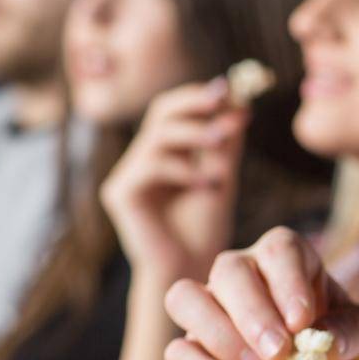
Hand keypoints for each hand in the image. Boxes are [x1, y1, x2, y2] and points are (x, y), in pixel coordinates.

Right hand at [100, 79, 246, 283]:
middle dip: (193, 102)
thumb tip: (238, 103)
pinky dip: (184, 170)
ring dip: (195, 134)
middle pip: (160, 113)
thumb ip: (225, 145)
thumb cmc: (205, 228)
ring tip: (224, 142)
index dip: (198, 96)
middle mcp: (141, 159)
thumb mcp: (221, 178)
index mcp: (164, 152)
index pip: (173, 109)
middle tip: (223, 98)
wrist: (190, 270)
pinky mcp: (120, 194)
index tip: (230, 89)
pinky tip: (209, 183)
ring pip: (157, 137)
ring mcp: (126, 176)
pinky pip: (150, 167)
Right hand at [163, 226, 358, 359]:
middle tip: (281, 354)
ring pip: (186, 298)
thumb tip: (328, 338)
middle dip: (252, 312)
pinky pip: (179, 354)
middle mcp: (245, 280)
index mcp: (291, 264)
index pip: (280, 248)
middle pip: (228, 268)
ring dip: (221, 335)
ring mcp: (211, 316)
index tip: (303, 321)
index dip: (287, 280)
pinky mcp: (191, 358)